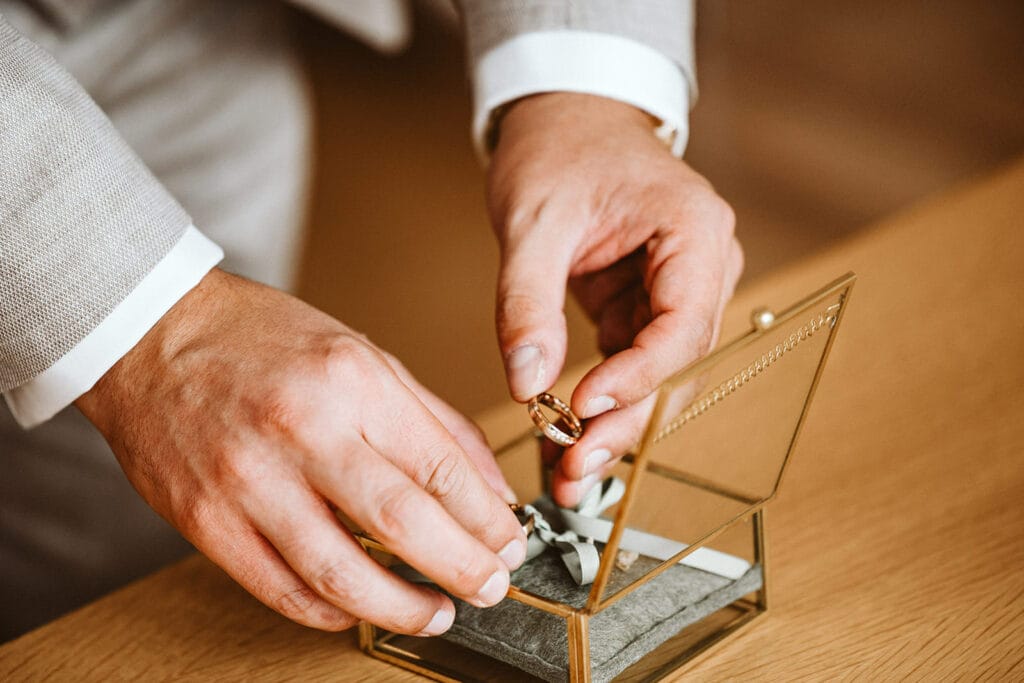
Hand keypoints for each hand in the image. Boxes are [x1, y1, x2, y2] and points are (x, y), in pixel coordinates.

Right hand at [76, 269, 524, 634]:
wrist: (150, 336)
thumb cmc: (262, 339)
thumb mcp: (365, 356)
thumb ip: (434, 422)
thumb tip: (490, 487)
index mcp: (351, 381)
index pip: (441, 468)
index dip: (486, 519)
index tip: (508, 542)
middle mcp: (302, 430)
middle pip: (402, 524)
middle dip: (462, 568)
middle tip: (490, 587)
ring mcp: (249, 480)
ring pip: (340, 572)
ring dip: (402, 607)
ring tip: (437, 613)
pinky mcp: (206, 520)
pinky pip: (278, 588)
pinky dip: (329, 612)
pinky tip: (359, 609)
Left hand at [488, 93, 742, 505]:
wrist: (564, 121)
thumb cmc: (561, 149)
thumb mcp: (533, 221)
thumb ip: (527, 301)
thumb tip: (527, 383)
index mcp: (695, 233)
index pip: (684, 325)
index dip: (638, 377)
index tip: (584, 408)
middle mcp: (701, 268)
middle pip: (677, 365)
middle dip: (626, 420)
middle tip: (575, 467)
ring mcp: (675, 292)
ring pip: (656, 378)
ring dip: (614, 425)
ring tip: (567, 472)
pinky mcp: (643, 308)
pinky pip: (629, 367)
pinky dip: (599, 404)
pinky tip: (567, 439)